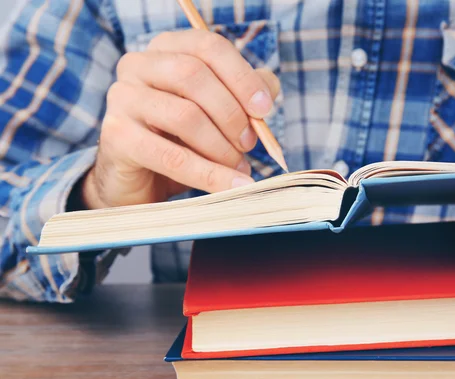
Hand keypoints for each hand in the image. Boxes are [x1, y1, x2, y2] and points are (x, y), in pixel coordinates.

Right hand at [81, 29, 280, 208]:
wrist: (139, 180)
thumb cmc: (181, 139)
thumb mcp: (215, 113)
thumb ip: (242, 95)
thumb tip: (268, 90)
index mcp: (165, 49)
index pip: (208, 46)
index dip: (242, 77)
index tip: (265, 109)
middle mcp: (137, 65)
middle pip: (195, 75)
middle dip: (232, 114)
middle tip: (250, 144)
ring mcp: (122, 98)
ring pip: (185, 115)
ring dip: (221, 147)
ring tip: (238, 166)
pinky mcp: (116, 135)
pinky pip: (171, 156)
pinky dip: (208, 174)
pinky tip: (231, 186)